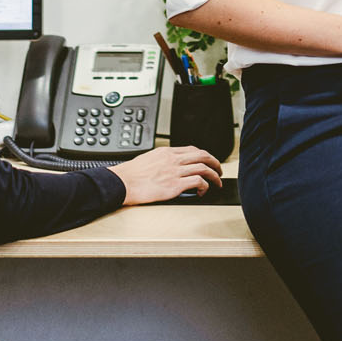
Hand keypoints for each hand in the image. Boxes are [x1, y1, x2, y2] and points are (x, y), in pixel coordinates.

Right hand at [109, 145, 223, 205]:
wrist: (122, 183)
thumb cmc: (130, 174)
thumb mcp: (148, 159)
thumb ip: (162, 160)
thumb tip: (169, 166)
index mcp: (167, 152)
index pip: (192, 149)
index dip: (204, 155)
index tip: (207, 161)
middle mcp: (173, 160)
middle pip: (202, 155)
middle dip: (215, 162)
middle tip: (219, 170)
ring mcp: (175, 172)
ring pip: (204, 168)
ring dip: (214, 175)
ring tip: (217, 182)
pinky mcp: (175, 185)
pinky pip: (198, 182)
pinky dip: (204, 186)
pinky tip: (202, 191)